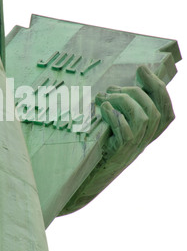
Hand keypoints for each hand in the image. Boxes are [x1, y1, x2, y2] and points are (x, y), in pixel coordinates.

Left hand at [59, 65, 174, 215]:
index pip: (167, 111)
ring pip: (143, 118)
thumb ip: (120, 113)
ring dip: (123, 101)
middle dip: (135, 91)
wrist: (83, 180)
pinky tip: (102, 107)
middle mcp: (144, 142)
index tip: (142, 70)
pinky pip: (126, 133)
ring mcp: (133, 150)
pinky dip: (115, 116)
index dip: (158, 87)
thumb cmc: (96, 150)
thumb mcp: (113, 129)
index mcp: (147, 135)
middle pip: (154, 110)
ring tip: (102, 97)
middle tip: (111, 88)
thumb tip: (118, 87)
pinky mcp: (119, 154)